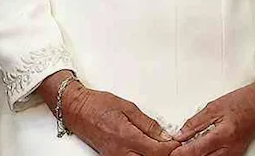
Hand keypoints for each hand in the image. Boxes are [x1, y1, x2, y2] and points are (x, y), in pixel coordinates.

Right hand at [38, 71, 177, 155]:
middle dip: (165, 154)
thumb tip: (165, 135)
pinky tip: (146, 150)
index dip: (173, 148)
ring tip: (159, 148)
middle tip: (172, 147)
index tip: (178, 142)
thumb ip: (148, 123)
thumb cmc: (97, 105)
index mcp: (127, 136)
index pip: (159, 151)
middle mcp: (122, 152)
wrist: (76, 110)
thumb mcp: (127, 107)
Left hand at [171, 68, 254, 155]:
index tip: (170, 152)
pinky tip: (200, 148)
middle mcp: (231, 148)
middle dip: (188, 155)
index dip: (181, 153)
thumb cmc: (242, 101)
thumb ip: (195, 122)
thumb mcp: (213, 107)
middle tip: (175, 150)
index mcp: (223, 135)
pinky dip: (208, 154)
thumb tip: (180, 134)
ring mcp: (236, 152)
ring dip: (198, 155)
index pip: (196, 150)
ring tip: (186, 148)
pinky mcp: (238, 152)